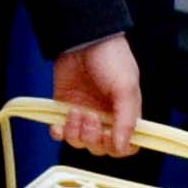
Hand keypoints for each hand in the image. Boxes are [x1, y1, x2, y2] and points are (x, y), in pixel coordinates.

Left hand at [53, 33, 143, 156]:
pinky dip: (59, 132)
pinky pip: (60, 132)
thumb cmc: (110, 58)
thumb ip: (127, 119)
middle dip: (94, 138)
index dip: (118, 148)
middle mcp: (105, 118)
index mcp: (125, 114)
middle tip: (91, 117)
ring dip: (76, 132)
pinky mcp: (64, 109)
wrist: (83, 39)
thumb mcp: (127, 87)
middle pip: (100, 148)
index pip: (126, 146)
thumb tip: (123, 146)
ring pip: (79, 142)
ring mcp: (84, 115)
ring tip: (76, 111)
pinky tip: (60, 121)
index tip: (110, 137)